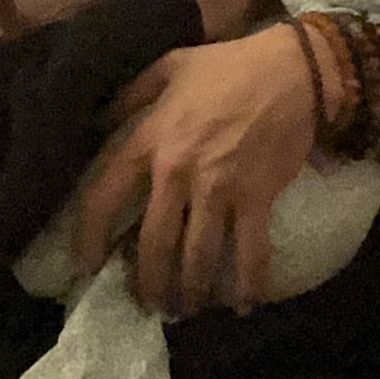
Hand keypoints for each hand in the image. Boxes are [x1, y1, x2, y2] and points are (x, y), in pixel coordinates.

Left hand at [70, 27, 317, 318]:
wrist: (293, 70)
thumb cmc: (229, 67)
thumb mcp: (168, 67)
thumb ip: (130, 95)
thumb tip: (96, 120)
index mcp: (150, 140)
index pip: (104, 198)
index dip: (88, 238)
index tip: (85, 265)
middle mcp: (178, 171)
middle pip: (153, 243)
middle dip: (148, 283)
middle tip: (148, 304)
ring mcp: (219, 188)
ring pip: (197, 257)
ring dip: (191, 292)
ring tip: (186, 311)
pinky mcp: (257, 198)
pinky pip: (250, 251)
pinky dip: (247, 284)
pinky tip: (243, 305)